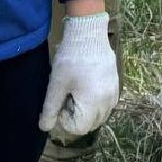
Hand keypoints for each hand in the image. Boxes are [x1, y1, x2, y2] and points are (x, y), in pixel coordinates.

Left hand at [39, 13, 118, 137]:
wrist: (88, 32)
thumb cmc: (70, 58)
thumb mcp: (56, 84)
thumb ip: (50, 109)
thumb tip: (45, 128)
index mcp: (94, 104)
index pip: (78, 128)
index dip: (64, 120)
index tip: (59, 102)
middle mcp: (108, 102)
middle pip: (90, 124)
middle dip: (76, 116)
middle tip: (67, 96)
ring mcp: (114, 92)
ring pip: (99, 115)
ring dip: (86, 111)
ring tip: (76, 90)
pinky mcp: (116, 83)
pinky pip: (106, 103)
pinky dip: (96, 102)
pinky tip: (86, 85)